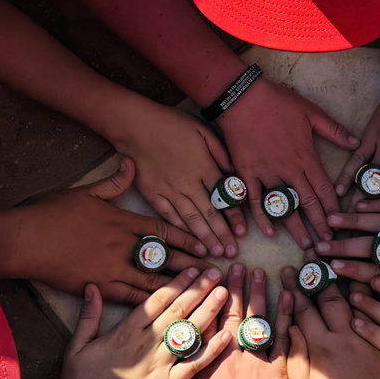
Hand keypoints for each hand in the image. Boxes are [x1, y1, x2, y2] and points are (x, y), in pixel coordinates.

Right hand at [9, 158, 207, 303]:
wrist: (24, 239)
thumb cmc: (51, 213)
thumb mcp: (85, 191)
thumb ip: (113, 182)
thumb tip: (131, 165)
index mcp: (122, 221)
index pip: (163, 229)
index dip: (187, 237)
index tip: (204, 244)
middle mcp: (123, 245)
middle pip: (166, 256)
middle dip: (191, 264)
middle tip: (214, 271)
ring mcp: (112, 267)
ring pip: (154, 279)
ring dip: (179, 285)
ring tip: (199, 292)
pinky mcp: (99, 286)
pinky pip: (131, 297)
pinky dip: (151, 304)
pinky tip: (168, 311)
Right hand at [56, 266, 231, 378]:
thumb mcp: (76, 349)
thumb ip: (88, 317)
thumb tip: (92, 287)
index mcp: (125, 333)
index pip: (156, 300)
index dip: (177, 282)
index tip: (192, 268)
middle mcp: (146, 344)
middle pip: (177, 310)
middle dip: (198, 289)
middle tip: (215, 271)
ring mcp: (159, 365)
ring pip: (188, 331)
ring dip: (208, 310)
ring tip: (225, 292)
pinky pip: (194, 365)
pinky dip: (211, 350)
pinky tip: (227, 335)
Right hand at [106, 94, 246, 257]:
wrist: (136, 125)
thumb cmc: (171, 124)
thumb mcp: (203, 130)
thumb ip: (220, 152)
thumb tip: (234, 172)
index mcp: (203, 168)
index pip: (224, 198)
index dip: (234, 217)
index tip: (243, 232)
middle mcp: (188, 184)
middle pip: (209, 214)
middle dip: (222, 235)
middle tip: (232, 253)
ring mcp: (169, 191)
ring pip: (191, 220)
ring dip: (204, 238)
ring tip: (215, 254)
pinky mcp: (152, 195)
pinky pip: (169, 216)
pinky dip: (180, 230)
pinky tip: (188, 242)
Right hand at [171, 265, 294, 378]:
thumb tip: (166, 373)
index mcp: (203, 368)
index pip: (202, 325)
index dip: (204, 301)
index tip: (204, 281)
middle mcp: (229, 359)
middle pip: (229, 315)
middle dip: (230, 288)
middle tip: (232, 265)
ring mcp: (256, 363)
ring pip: (256, 318)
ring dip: (256, 292)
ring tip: (257, 270)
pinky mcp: (280, 371)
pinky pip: (284, 335)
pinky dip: (286, 313)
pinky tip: (290, 295)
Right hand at [217, 77, 358, 246]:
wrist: (241, 97)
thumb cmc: (276, 101)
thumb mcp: (311, 112)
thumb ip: (334, 130)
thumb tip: (356, 142)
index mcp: (306, 156)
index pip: (325, 189)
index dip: (334, 209)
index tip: (340, 223)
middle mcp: (289, 169)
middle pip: (308, 203)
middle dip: (320, 225)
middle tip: (329, 243)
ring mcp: (267, 173)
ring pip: (285, 206)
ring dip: (296, 228)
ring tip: (306, 245)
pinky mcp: (247, 174)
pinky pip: (255, 201)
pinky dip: (262, 218)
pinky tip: (271, 233)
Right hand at [281, 266, 379, 378]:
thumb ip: (296, 360)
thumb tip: (290, 329)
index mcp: (324, 351)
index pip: (305, 311)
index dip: (296, 289)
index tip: (289, 270)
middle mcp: (351, 340)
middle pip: (334, 299)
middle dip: (322, 276)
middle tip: (315, 256)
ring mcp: (379, 344)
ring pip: (366, 302)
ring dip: (355, 278)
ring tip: (348, 260)